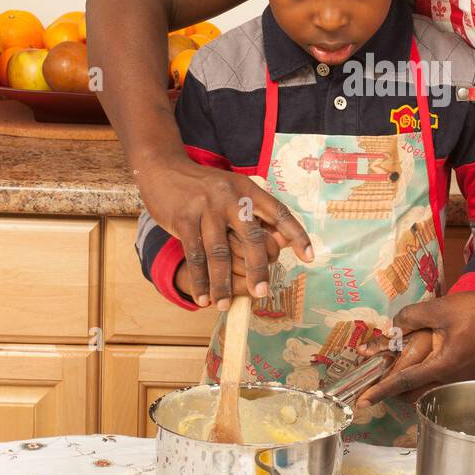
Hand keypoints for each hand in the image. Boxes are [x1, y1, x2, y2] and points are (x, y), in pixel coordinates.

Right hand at [138, 156, 311, 308]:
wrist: (164, 169)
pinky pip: (194, 256)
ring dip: (223, 284)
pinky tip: (203, 298)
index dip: (297, 235)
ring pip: (219, 253)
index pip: (279, 213)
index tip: (310, 257)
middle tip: (262, 292)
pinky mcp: (184, 219)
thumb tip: (281, 243)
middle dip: (258, 269)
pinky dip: (200, 280)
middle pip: (251, 239)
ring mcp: (206, 208)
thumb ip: (254, 214)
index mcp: (249, 190)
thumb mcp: (234, 191)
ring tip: (225, 305)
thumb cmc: (206, 187)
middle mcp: (231, 198)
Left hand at [356, 290, 474, 404]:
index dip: (380, 391)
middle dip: (393, 391)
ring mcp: (461, 379)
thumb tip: (390, 329)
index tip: (362, 402)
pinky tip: (420, 363)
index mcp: (443, 365)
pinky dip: (424, 378)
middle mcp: (452, 379)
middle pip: (413, 394)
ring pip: (426, 391)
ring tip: (394, 371)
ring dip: (409, 385)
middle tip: (377, 378)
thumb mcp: (438, 308)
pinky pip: (439, 384)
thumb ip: (409, 318)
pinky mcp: (467, 375)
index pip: (403, 382)